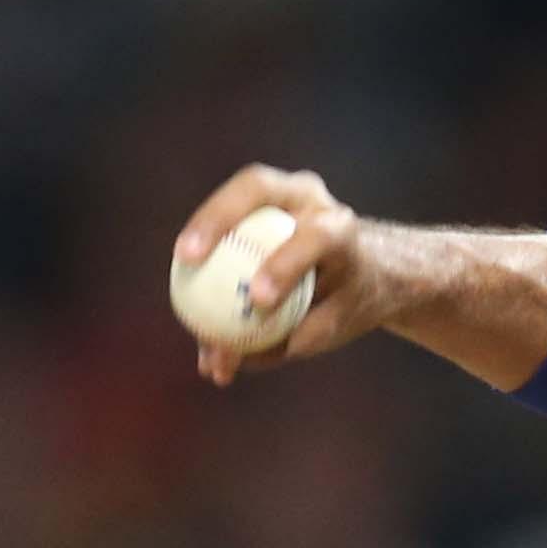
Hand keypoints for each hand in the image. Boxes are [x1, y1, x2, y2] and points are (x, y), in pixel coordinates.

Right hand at [171, 164, 386, 384]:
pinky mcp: (255, 204)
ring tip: (179, 265)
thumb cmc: (350, 300)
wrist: (367, 270)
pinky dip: (204, 249)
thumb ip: (289, 339)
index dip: (284, 265)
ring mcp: (280, 194)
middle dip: (218, 219)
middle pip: (256, 188)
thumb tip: (230, 358)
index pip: (315, 237)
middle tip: (188, 259)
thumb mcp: (336, 325)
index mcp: (340, 230)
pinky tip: (183, 283)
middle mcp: (309, 199)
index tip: (257, 300)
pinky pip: (223, 222)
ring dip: (201, 228)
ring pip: (233, 198)